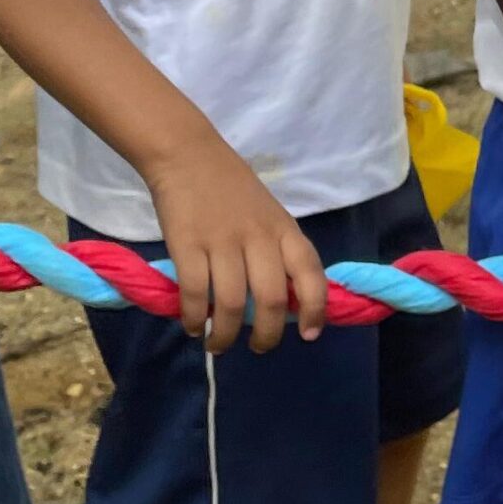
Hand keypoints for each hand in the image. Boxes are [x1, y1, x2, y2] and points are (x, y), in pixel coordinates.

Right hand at [144, 135, 327, 354]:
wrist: (188, 155)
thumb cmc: (232, 188)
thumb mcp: (269, 214)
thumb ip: (278, 250)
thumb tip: (284, 302)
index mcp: (284, 229)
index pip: (311, 272)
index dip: (316, 308)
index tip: (309, 335)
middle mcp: (258, 237)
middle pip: (270, 298)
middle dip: (266, 334)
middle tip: (258, 348)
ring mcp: (222, 241)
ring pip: (229, 303)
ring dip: (224, 335)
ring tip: (218, 345)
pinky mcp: (187, 244)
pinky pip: (194, 293)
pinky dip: (194, 318)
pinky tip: (193, 326)